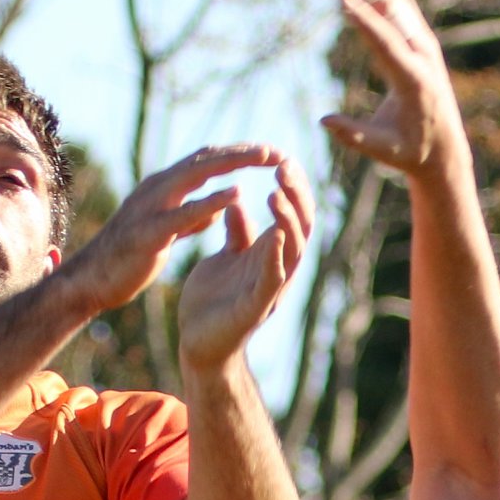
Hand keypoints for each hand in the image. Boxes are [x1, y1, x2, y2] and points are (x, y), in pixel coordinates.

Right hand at [64, 145, 287, 313]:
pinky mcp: (149, 232)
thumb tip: (215, 210)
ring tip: (264, 157)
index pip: (206, 161)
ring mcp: (151, 207)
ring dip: (233, 163)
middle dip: (242, 151)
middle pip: (206, 158)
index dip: (238, 154)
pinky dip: (210, 201)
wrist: (91, 282)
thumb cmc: (128, 259)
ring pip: (197, 174)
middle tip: (277, 149)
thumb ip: (190, 219)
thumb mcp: (165, 233)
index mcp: (163, 188)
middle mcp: (157, 188)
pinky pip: (184, 213)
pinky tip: (235, 196)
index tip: (268, 154)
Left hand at [178, 158, 314, 372]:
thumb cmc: (213, 301)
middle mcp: (277, 270)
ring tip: (277, 193)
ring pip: (292, 251)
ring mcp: (269, 290)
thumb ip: (237, 233)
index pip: (292, 214)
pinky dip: (276, 258)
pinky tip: (275, 236)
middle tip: (285, 166)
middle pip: (301, 227)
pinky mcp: (254, 309)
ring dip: (287, 221)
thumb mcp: (226, 258)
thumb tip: (236, 201)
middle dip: (296, 195)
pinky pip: (272, 281)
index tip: (283, 157)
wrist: (199, 342)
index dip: (292, 186)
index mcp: (270, 255)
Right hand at [322, 0, 467, 177]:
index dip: (366, 22)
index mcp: (413, 81)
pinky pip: (402, 8)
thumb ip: (354, 137)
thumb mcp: (383, 151)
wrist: (445, 150)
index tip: (345, 0)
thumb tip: (324, 121)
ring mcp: (425, 46)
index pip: (386, 44)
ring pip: (399, 2)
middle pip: (394, 10)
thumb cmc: (411, 153)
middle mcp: (423, 57)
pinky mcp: (422, 43)